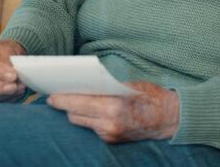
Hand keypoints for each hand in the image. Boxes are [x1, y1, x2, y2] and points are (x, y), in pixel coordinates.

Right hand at [0, 39, 26, 102]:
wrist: (1, 60)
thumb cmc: (1, 52)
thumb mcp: (4, 48)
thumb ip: (6, 60)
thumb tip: (12, 77)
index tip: (13, 75)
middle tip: (13, 87)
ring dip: (4, 96)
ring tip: (21, 88)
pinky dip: (6, 101)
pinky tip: (17, 93)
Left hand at [47, 82, 179, 142]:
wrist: (169, 118)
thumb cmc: (150, 95)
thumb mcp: (128, 84)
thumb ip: (105, 85)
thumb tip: (81, 80)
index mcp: (113, 105)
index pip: (78, 102)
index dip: (61, 99)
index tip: (50, 94)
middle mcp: (109, 123)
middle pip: (74, 115)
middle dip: (64, 106)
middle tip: (54, 98)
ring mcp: (110, 134)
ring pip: (80, 122)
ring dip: (75, 113)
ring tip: (68, 103)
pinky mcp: (111, 140)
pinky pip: (91, 128)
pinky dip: (88, 119)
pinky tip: (87, 111)